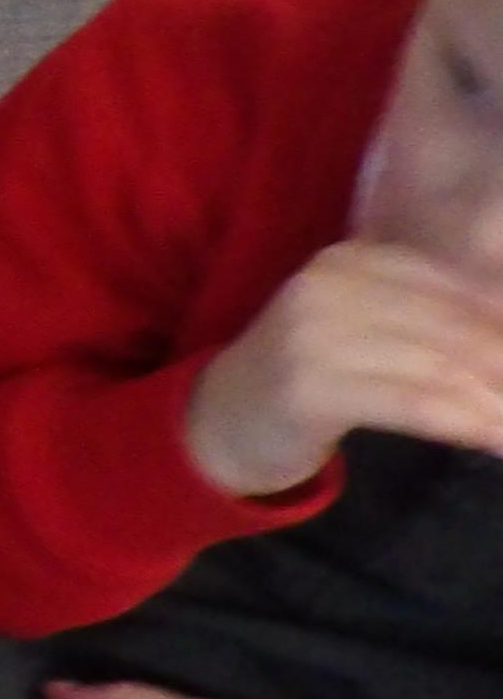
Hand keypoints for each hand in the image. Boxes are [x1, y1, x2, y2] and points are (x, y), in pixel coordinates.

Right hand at [184, 241, 502, 496]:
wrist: (223, 417)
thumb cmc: (311, 370)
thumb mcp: (363, 323)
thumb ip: (428, 317)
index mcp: (351, 260)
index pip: (457, 285)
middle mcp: (330, 286)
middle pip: (456, 325)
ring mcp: (313, 334)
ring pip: (440, 366)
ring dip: (497, 400)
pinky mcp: (310, 387)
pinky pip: (411, 403)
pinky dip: (465, 422)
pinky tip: (496, 439)